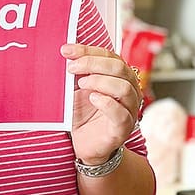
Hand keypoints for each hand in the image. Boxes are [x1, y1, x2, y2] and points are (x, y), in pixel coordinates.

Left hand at [61, 43, 141, 165]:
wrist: (85, 144)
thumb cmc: (84, 114)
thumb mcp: (78, 89)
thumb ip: (77, 72)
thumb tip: (65, 53)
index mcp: (120, 77)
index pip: (110, 56)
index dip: (89, 50)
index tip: (67, 50)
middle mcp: (129, 91)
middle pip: (120, 68)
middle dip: (93, 64)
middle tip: (72, 67)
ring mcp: (129, 110)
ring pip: (124, 88)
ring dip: (100, 81)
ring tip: (82, 84)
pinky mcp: (123, 128)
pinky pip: (121, 113)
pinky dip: (107, 103)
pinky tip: (93, 99)